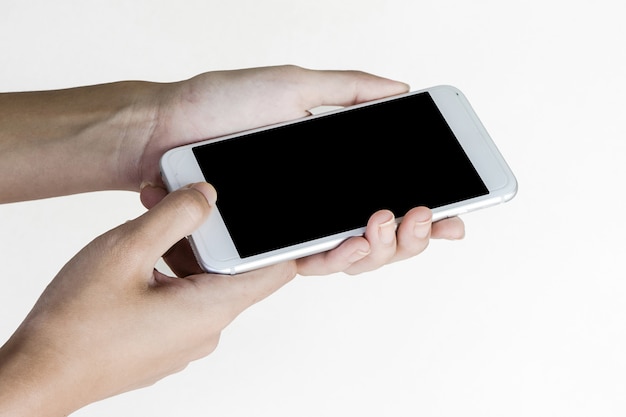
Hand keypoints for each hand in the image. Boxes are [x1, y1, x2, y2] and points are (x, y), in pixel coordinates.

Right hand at [0, 183, 295, 416]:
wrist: (38, 375)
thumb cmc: (76, 325)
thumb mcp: (126, 251)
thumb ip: (175, 216)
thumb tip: (208, 195)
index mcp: (211, 308)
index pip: (276, 269)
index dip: (283, 237)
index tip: (279, 209)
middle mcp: (207, 327)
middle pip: (232, 266)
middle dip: (210, 228)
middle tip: (182, 198)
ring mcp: (186, 337)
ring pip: (203, 278)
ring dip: (184, 246)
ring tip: (150, 218)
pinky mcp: (166, 340)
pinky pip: (183, 296)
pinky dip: (171, 269)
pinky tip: (141, 252)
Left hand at [137, 65, 463, 275]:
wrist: (167, 130)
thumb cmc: (223, 104)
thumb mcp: (295, 85)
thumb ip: (350, 91)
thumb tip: (401, 90)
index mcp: (333, 166)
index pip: (389, 192)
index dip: (427, 208)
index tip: (458, 212)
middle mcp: (320, 201)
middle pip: (383, 232)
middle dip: (415, 232)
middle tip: (429, 215)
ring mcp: (296, 225)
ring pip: (355, 254)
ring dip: (388, 246)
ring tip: (397, 221)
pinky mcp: (270, 243)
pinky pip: (314, 260)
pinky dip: (344, 255)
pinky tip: (360, 240)